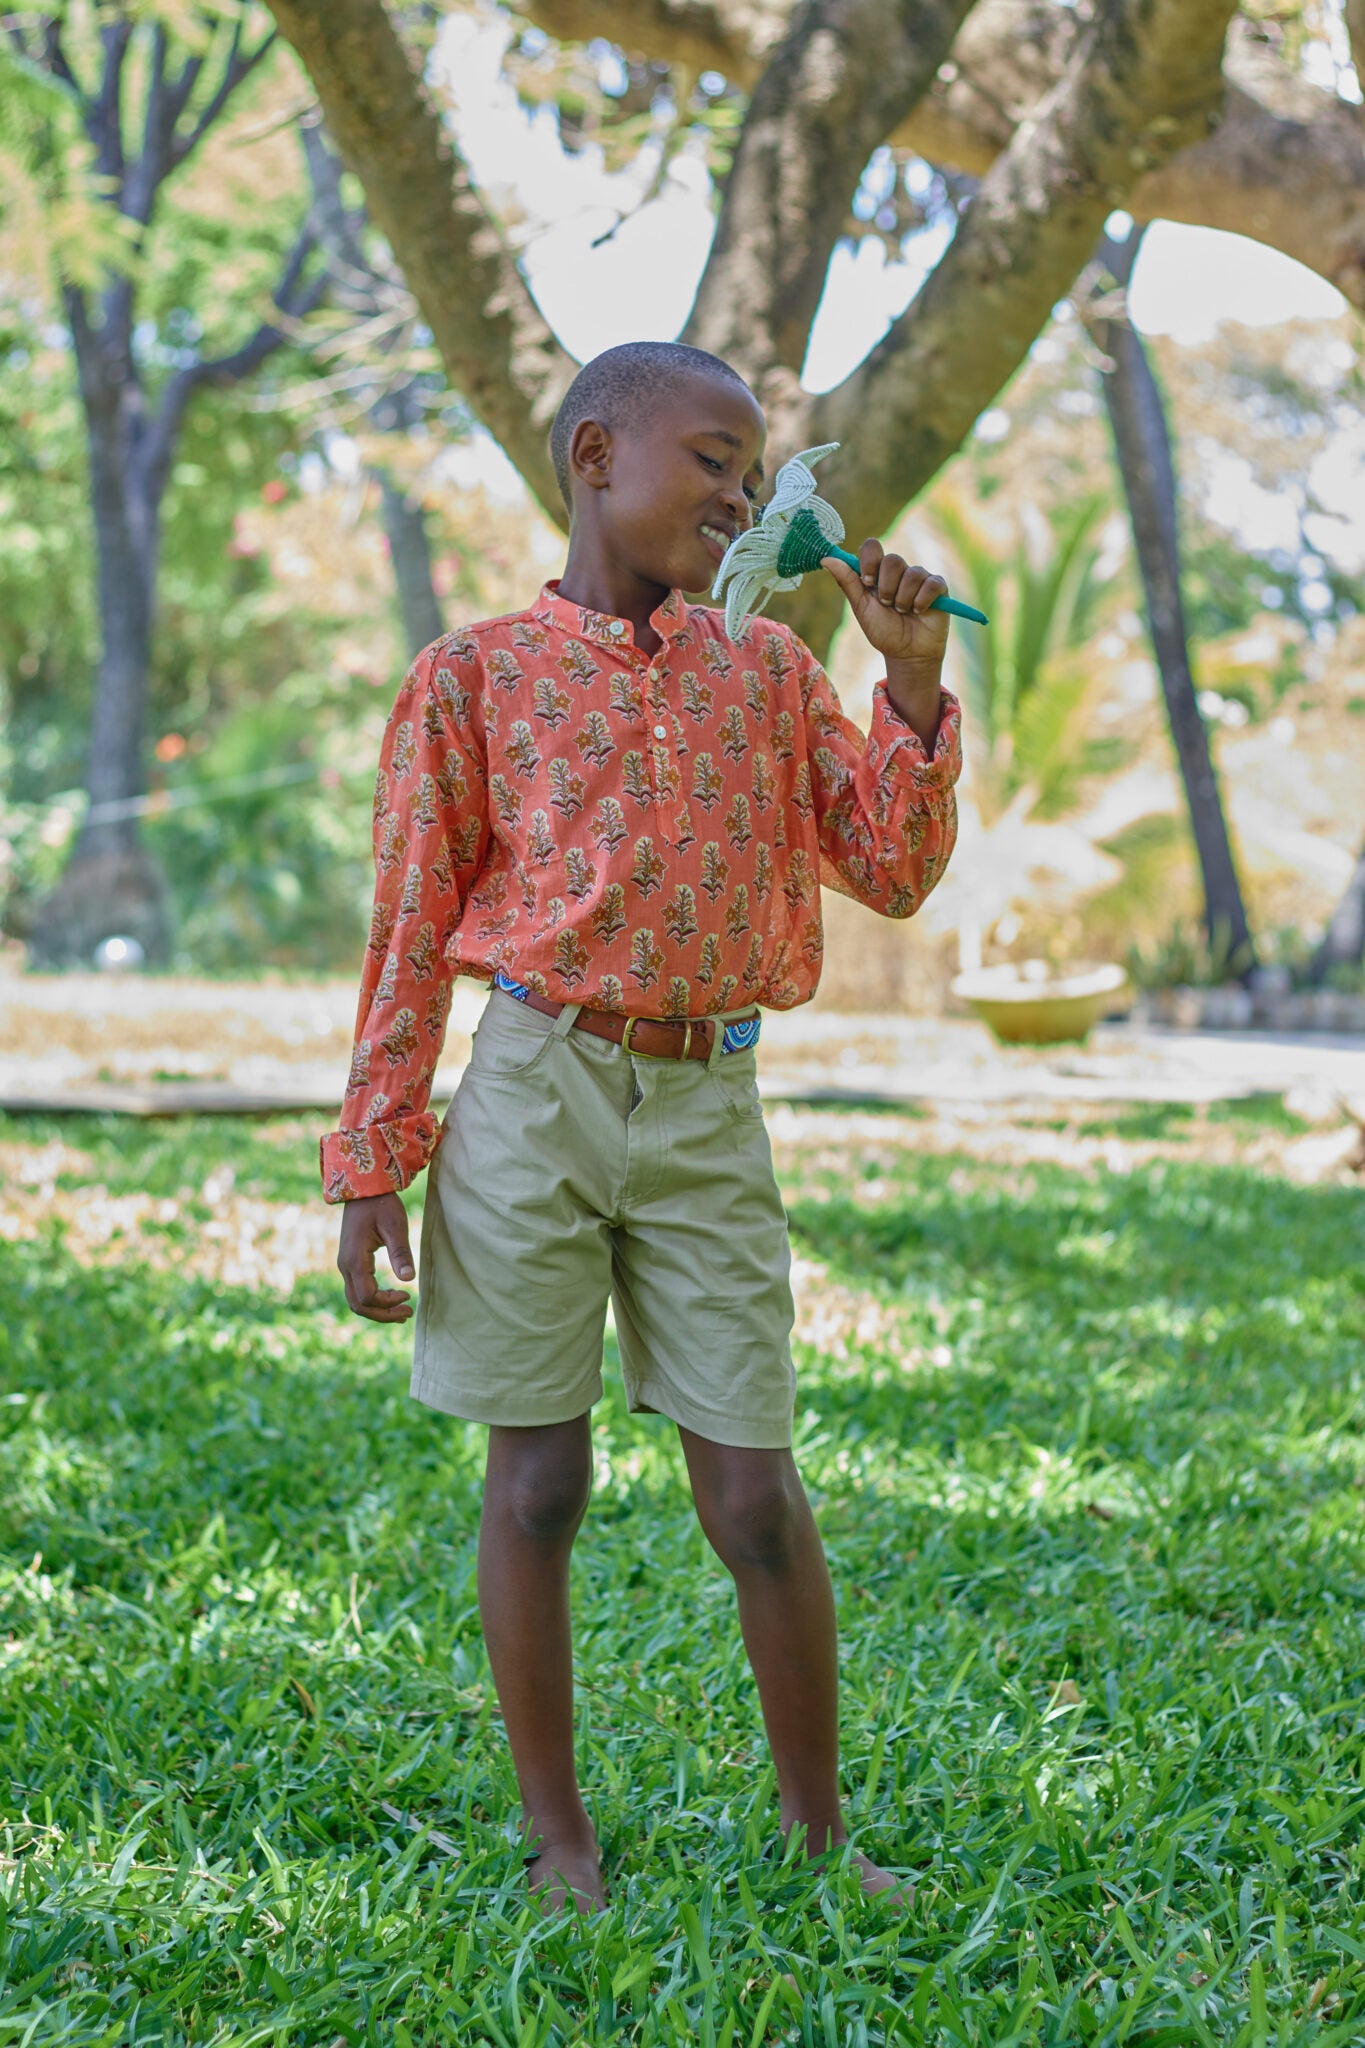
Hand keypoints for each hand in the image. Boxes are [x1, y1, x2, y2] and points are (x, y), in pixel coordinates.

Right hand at [337, 1191, 415, 1321]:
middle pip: (358, 1305)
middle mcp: (345, 1266)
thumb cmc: (381, 1204)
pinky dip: (373, 1301)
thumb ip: (400, 1252)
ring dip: (378, 1310)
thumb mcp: (395, 1225)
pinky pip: (357, 1290)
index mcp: (354, 1259)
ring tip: (402, 1312)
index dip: (388, 1302)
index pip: (367, 1296)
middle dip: (383, 1315)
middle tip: (408, 1314)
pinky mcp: (350, 1263)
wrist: (363, 1190)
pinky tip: (391, 1299)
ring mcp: (345, 1266)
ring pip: (356, 1300)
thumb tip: (408, 1279)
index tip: (408, 1295)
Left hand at [821, 541, 950, 666]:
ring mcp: (920, 577)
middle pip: (893, 560)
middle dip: (887, 588)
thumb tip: (825, 559)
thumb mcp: (862, 607)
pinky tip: (919, 612)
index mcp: (878, 573)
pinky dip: (922, 601)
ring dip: (903, 599)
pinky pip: (931, 584)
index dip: (869, 561)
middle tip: (888, 605)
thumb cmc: (884, 631)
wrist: (907, 654)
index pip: (872, 546)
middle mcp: (899, 571)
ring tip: (904, 613)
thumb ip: (847, 581)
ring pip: (912, 574)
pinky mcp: (938, 587)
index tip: (867, 582)